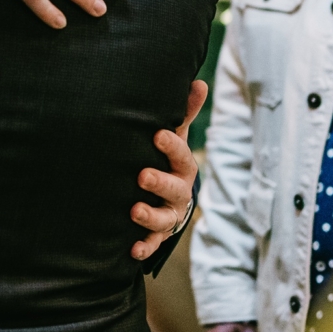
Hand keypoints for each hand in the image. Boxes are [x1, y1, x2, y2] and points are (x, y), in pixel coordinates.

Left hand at [130, 80, 206, 260]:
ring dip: (149, 216)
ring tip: (134, 211)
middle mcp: (179, 192)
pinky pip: (153, 243)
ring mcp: (170, 215)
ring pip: (164, 219)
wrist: (170, 197)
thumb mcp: (175, 136)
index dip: (170, 146)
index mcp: (183, 166)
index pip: (180, 155)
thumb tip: (200, 82)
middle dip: (159, 182)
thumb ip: (184, 113)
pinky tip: (132, 249)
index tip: (157, 135)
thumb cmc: (168, 160)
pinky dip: (144, 247)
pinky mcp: (158, 234)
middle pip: (174, 188)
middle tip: (141, 175)